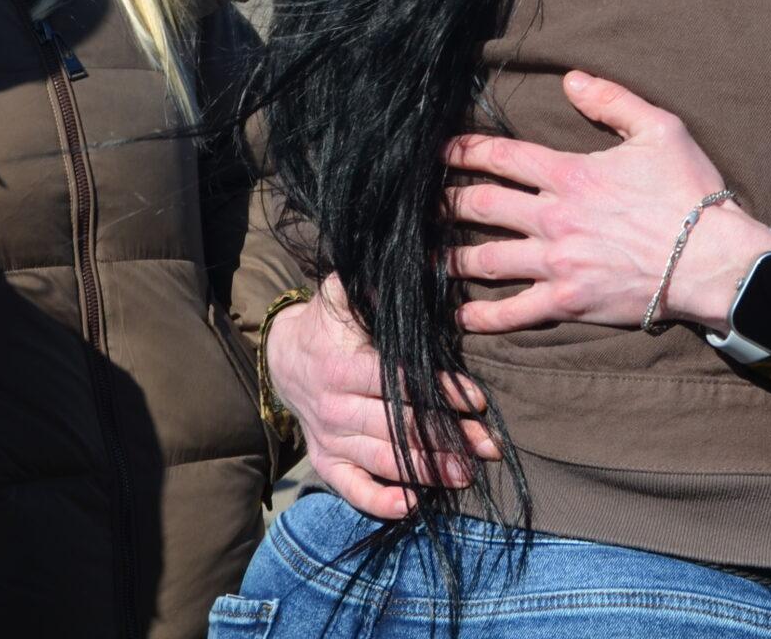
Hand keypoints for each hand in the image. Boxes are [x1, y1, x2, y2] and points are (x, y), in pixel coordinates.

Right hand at [265, 275, 497, 519]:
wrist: (283, 357)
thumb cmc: (330, 323)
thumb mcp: (345, 293)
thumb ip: (376, 285)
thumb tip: (423, 264)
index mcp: (344, 365)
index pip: (399, 383)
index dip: (440, 393)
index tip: (478, 402)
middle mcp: (337, 406)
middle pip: (399, 427)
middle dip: (447, 438)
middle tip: (487, 447)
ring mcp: (331, 438)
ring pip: (384, 460)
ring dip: (428, 471)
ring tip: (465, 475)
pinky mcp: (327, 461)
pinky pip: (352, 488)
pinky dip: (380, 501)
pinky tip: (412, 506)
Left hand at [445, 70, 770, 335]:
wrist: (714, 260)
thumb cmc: (691, 193)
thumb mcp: (660, 130)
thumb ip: (612, 100)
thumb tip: (571, 79)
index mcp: (571, 174)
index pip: (501, 157)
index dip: (463, 151)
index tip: (437, 151)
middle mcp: (555, 217)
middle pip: (480, 206)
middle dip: (442, 203)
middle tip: (416, 203)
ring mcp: (558, 262)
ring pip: (486, 259)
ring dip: (450, 259)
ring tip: (422, 259)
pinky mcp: (568, 301)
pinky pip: (514, 311)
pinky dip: (483, 315)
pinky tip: (460, 315)